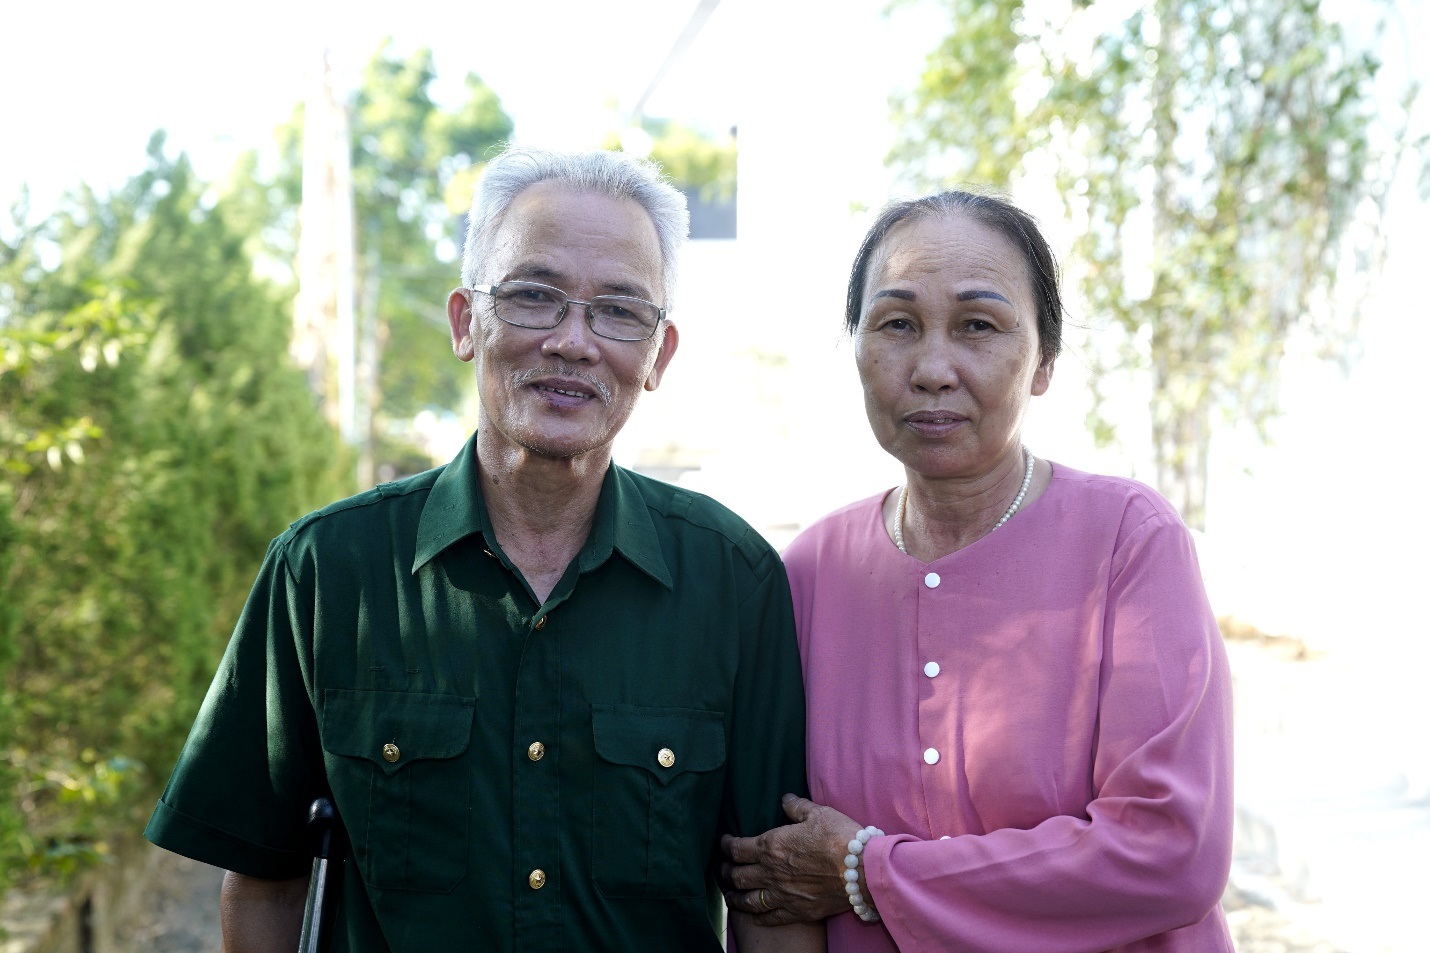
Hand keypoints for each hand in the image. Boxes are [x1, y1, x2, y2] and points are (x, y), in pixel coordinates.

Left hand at [721, 793, 866, 926]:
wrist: (862, 869)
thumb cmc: (840, 836)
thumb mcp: (818, 813)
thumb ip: (797, 807)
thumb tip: (786, 800)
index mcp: (772, 845)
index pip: (738, 848)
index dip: (727, 845)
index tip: (724, 843)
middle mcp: (772, 872)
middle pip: (738, 876)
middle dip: (727, 872)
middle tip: (723, 870)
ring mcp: (783, 894)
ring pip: (749, 900)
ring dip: (736, 898)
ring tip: (731, 896)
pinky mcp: (798, 910)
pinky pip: (771, 917)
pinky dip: (759, 917)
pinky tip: (755, 916)